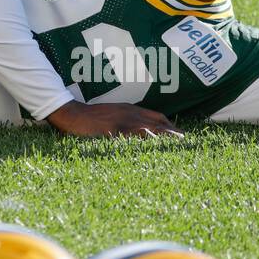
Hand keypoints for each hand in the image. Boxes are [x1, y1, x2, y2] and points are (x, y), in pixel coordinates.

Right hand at [46, 100, 183, 137]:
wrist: (71, 113)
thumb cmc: (87, 117)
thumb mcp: (109, 115)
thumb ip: (122, 120)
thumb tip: (134, 132)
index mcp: (128, 110)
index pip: (155, 116)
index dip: (169, 125)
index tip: (179, 134)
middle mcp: (129, 114)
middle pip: (157, 122)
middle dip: (173, 132)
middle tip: (187, 142)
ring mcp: (122, 121)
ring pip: (150, 129)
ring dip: (165, 137)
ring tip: (179, 147)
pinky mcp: (114, 129)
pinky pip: (134, 136)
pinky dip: (146, 141)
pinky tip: (155, 148)